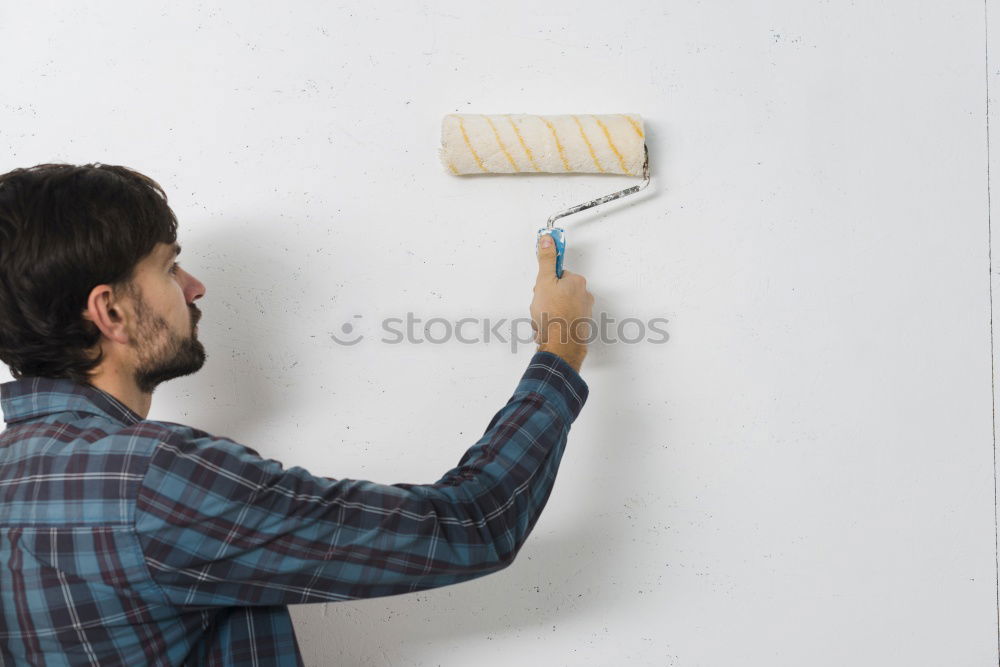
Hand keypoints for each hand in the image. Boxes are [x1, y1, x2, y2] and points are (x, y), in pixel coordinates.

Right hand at [530, 234, 594, 372]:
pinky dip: (552, 324)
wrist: (560, 344)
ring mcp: (583, 312)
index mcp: (577, 282)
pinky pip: (561, 321)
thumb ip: (546, 260)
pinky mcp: (579, 326)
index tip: (542, 286)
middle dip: (545, 299)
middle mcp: (584, 296)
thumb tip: (548, 240)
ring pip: (558, 307)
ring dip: (546, 313)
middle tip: (540, 305)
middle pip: (558, 291)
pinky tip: (546, 329)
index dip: (546, 282)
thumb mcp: (544, 282)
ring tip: (542, 320)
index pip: (558, 274)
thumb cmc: (554, 316)